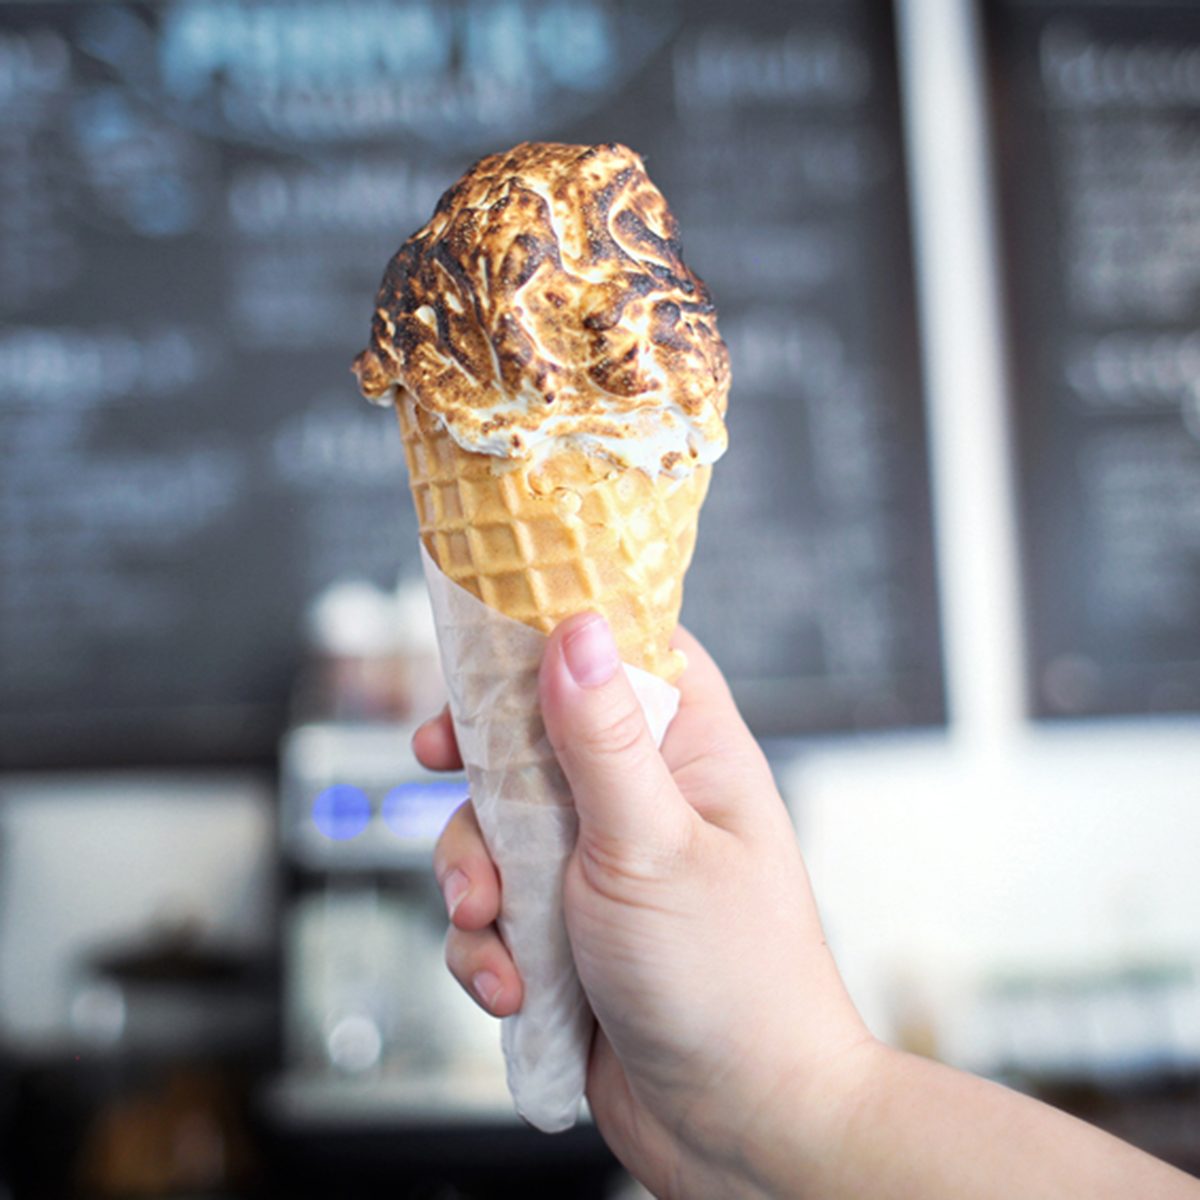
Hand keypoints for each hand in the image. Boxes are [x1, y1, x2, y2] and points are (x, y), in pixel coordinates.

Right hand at [416, 614, 871, 1197]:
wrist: (737, 1134)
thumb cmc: (731, 984)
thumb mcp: (652, 844)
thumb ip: (604, 737)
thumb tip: (577, 627)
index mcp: (690, 755)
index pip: (626, 653)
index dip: (554, 638)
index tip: (486, 647)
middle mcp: (642, 802)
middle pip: (533, 737)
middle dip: (481, 774)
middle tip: (441, 765)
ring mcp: (599, 870)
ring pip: (496, 831)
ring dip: (474, 877)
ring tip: (494, 924)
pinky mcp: (564, 935)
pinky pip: (494, 913)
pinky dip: (485, 947)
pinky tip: (511, 987)